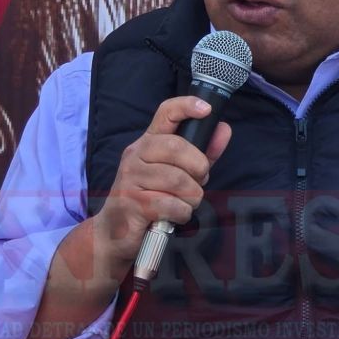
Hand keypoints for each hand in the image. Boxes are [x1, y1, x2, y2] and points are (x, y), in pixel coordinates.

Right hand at [93, 95, 231, 270]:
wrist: (115, 232)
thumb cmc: (151, 198)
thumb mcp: (178, 172)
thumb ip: (202, 152)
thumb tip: (223, 129)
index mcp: (148, 143)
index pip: (165, 113)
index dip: (186, 106)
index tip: (206, 109)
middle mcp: (136, 155)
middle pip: (177, 148)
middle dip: (198, 167)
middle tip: (198, 181)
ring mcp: (130, 178)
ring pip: (178, 180)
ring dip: (192, 196)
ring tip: (185, 202)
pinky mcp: (131, 202)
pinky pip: (171, 205)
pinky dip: (182, 213)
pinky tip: (174, 215)